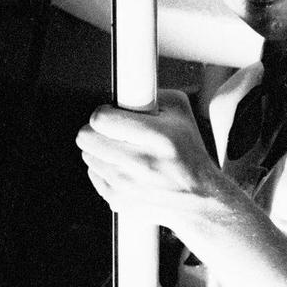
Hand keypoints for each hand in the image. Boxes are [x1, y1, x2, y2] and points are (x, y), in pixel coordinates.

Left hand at [76, 90, 233, 234]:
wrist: (199, 195)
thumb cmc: (189, 154)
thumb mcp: (182, 113)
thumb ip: (152, 94)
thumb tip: (127, 87)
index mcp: (160, 137)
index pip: (102, 119)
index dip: (104, 113)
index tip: (111, 114)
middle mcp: (143, 162)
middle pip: (87, 138)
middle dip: (96, 131)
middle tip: (111, 132)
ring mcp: (128, 184)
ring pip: (88, 156)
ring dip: (101, 151)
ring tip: (122, 151)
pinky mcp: (119, 200)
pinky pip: (94, 175)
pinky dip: (104, 171)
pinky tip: (124, 168)